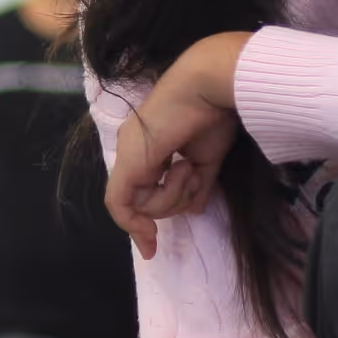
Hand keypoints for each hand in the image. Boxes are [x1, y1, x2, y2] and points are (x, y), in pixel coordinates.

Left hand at [105, 31, 251, 258]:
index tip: (152, 249)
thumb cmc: (213, 114)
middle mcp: (133, 153)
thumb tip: (196, 208)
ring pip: (141, 207)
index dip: (145, 222)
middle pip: (142, 205)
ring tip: (188, 165)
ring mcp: (129, 156)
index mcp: (149, 149)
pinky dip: (146, 212)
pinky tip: (167, 200)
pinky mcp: (129, 163)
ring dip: (174, 197)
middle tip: (193, 174)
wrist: (209, 88)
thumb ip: (199, 185)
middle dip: (173, 203)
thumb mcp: (207, 159)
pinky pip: (124, 206)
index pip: (137, 194)